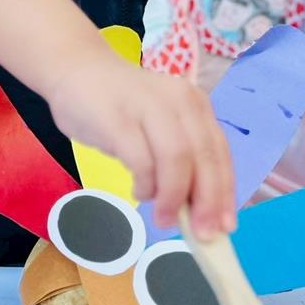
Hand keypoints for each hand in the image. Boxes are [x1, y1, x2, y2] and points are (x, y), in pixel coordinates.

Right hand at [46, 52, 235, 238]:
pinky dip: (146, 184)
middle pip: (203, 157)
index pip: (219, 152)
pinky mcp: (117, 118)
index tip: (227, 227)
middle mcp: (178, 101)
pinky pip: (140, 159)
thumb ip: (181, 158)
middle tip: (202, 234)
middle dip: (207, 201)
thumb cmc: (121, 107)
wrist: (77, 70)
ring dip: (173, 196)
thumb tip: (197, 210)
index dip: (225, 192)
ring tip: (164, 219)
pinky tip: (140, 192)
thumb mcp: (161, 126)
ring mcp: (147, 106)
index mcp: (194, 105)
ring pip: (176, 158)